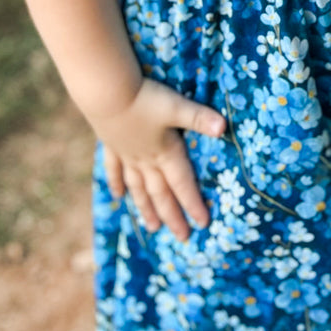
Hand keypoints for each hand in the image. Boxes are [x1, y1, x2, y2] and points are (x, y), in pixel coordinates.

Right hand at [93, 78, 225, 242]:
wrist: (106, 92)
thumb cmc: (144, 99)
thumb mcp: (177, 106)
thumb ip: (199, 118)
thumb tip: (224, 128)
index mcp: (165, 152)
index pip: (183, 184)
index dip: (193, 204)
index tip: (202, 224)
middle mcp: (146, 160)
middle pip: (161, 193)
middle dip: (173, 215)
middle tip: (182, 237)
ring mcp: (126, 155)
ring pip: (138, 188)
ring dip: (146, 208)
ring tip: (152, 227)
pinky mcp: (111, 146)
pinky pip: (114, 171)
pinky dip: (117, 185)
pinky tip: (118, 196)